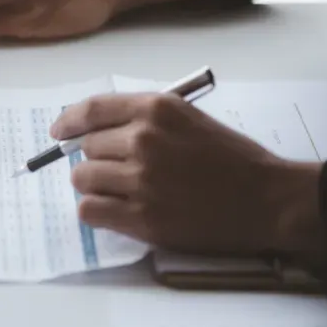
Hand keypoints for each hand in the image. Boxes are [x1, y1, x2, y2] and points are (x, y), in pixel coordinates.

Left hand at [50, 92, 326, 261]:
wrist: (267, 199)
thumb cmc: (234, 159)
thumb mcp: (190, 120)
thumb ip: (146, 120)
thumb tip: (97, 130)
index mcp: (156, 109)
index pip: (92, 109)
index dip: (69, 121)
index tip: (59, 131)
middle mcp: (143, 140)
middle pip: (87, 147)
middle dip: (96, 158)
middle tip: (119, 170)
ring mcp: (140, 180)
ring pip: (83, 178)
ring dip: (95, 185)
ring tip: (120, 191)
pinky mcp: (141, 217)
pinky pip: (90, 210)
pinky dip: (96, 210)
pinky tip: (115, 211)